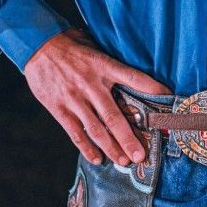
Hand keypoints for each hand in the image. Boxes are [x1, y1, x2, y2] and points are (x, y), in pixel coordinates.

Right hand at [24, 27, 171, 165]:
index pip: (134, 78)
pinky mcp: (59, 108)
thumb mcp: (94, 47)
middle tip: (142, 155)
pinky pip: (75, 133)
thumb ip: (110, 64)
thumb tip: (131, 78)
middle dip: (130, 139)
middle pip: (115, 117)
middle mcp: (91, 85)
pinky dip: (87, 148)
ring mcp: (74, 99)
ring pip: (97, 130)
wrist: (37, 45)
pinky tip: (97, 158)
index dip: (152, 89)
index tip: (168, 99)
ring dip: (112, 148)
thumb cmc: (70, 44)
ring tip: (124, 161)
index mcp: (104, 66)